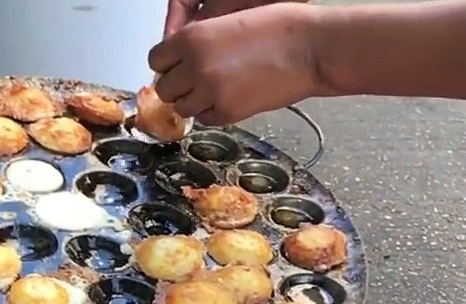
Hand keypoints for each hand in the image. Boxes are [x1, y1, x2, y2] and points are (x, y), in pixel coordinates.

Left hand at [150, 4, 317, 125]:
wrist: (310, 48)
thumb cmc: (278, 29)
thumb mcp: (227, 22)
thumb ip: (198, 42)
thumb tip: (181, 61)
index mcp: (191, 38)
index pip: (156, 60)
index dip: (169, 65)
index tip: (178, 67)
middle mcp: (194, 66)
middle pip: (165, 89)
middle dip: (180, 86)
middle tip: (199, 81)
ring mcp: (209, 92)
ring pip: (182, 108)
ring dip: (195, 101)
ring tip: (218, 90)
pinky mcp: (227, 113)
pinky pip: (206, 119)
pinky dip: (214, 112)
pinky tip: (231, 98)